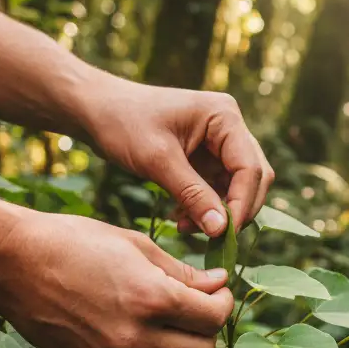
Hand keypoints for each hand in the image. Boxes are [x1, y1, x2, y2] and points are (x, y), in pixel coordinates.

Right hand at [0, 211, 233, 347]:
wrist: (12, 263)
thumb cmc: (75, 242)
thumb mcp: (136, 246)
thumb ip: (183, 273)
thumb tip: (219, 285)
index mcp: (152, 299)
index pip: (213, 319)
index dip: (223, 304)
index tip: (217, 291)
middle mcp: (136, 338)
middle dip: (207, 331)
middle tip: (199, 308)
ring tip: (172, 321)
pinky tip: (142, 331)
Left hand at [84, 79, 274, 235]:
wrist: (95, 110)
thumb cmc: (123, 123)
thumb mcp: (158, 161)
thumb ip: (193, 195)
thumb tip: (222, 230)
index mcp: (224, 116)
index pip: (250, 168)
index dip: (242, 204)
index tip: (224, 234)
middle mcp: (229, 126)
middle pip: (253, 178)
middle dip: (235, 210)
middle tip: (211, 237)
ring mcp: (219, 142)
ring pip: (237, 187)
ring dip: (218, 212)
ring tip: (186, 227)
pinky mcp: (206, 156)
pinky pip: (217, 188)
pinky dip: (205, 207)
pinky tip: (181, 218)